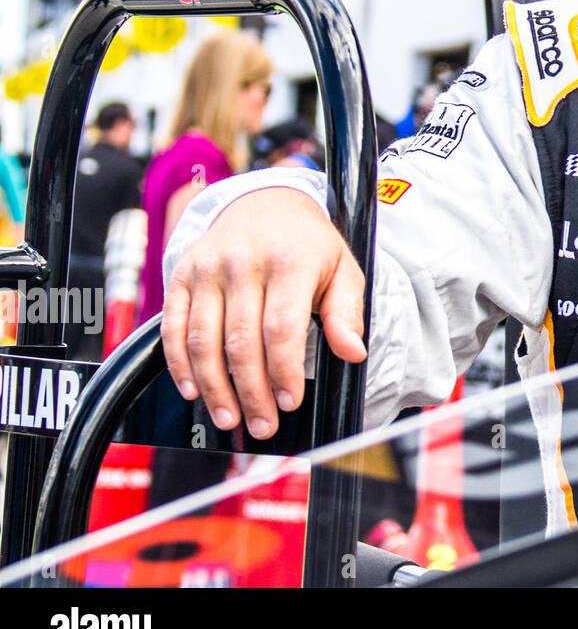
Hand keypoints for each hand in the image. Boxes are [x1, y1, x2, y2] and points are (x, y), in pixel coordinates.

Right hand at [162, 186, 366, 439]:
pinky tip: (192, 391)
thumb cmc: (307, 246)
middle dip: (251, 391)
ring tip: (229, 418)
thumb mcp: (342, 269)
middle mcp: (244, 261)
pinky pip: (173, 327)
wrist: (265, 202)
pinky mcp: (182, 274)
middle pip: (241, 340)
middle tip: (262, 425)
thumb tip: (353, 352)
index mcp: (290, 260)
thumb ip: (347, 312)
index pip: (282, 327)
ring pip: (203, 339)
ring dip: (214, 387)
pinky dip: (179, 364)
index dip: (283, 371)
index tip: (289, 402)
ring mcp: (208, 267)